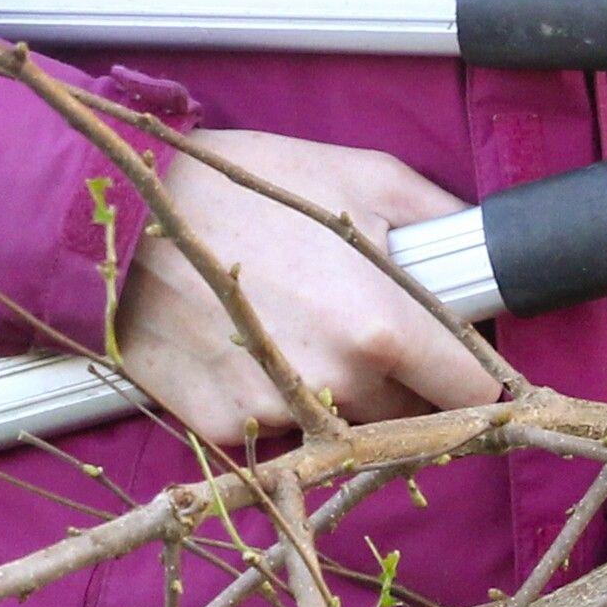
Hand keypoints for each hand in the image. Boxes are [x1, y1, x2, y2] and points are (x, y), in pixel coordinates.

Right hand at [108, 128, 495, 445]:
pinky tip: (250, 345)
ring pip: (343, 429)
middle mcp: (334, 384)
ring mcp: (275, 412)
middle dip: (400, 383)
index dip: (465, 370)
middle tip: (364, 328)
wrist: (123, 216)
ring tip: (301, 329)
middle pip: (408, 417)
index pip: (470, 394)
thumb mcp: (360, 176)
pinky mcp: (223, 428)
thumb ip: (439, 218)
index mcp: (380, 327)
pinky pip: (276, 429)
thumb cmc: (246, 186)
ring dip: (338, 396)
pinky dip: (273, 398)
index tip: (447, 354)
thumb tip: (484, 251)